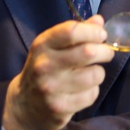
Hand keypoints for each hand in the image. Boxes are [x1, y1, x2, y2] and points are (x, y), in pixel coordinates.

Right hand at [3, 15, 112, 129]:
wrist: (24, 104)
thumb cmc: (44, 69)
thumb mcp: (53, 46)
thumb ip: (75, 32)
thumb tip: (99, 21)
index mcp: (42, 45)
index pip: (71, 31)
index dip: (93, 31)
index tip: (101, 35)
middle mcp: (44, 65)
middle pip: (88, 52)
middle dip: (105, 51)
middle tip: (106, 53)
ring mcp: (51, 88)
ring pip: (94, 75)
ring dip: (98, 73)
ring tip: (90, 73)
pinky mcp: (60, 108)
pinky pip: (91, 95)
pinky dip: (92, 91)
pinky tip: (83, 90)